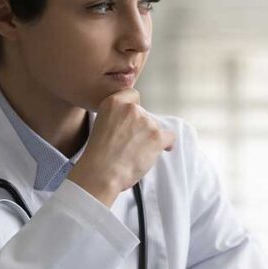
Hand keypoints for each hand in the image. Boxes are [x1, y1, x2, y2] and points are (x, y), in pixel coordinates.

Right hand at [68, 88, 174, 206]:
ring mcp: (146, 122)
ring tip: (135, 153)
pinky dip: (165, 145)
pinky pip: (169, 137)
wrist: (101, 173)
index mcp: (113, 103)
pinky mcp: (157, 137)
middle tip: (130, 144)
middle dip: (141, 127)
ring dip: (149, 139)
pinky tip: (159, 151)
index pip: (133, 95)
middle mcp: (131, 108)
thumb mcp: (101, 124)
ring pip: (155, 127)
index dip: (134, 109)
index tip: (132, 120)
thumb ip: (117, 117)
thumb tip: (131, 124)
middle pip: (145, 114)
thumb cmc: (98, 156)